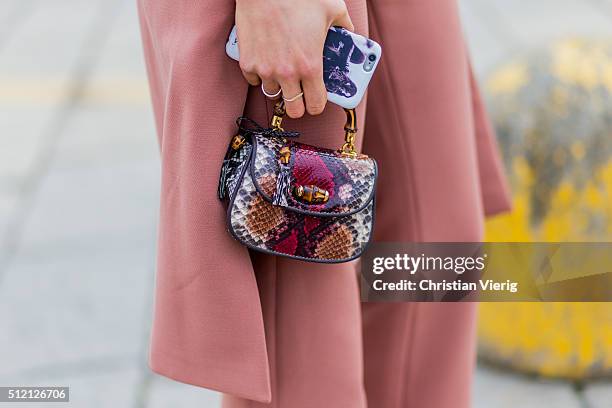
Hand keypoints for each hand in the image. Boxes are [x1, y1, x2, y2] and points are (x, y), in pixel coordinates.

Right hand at [235, 0, 352, 117]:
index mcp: (311, 66)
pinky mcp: (247, 62)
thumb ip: (344, 26)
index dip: (318, 104)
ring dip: (278, 86)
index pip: (316, 105)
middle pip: (293, 110)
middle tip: (299, 93)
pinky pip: (254, 79)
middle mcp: (287, 74)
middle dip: (298, 105)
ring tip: (282, 70)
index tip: (316, 100)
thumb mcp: (332, 9)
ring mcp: (265, 69)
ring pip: (273, 93)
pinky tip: (266, 60)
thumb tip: (349, 32)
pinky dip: (259, 73)